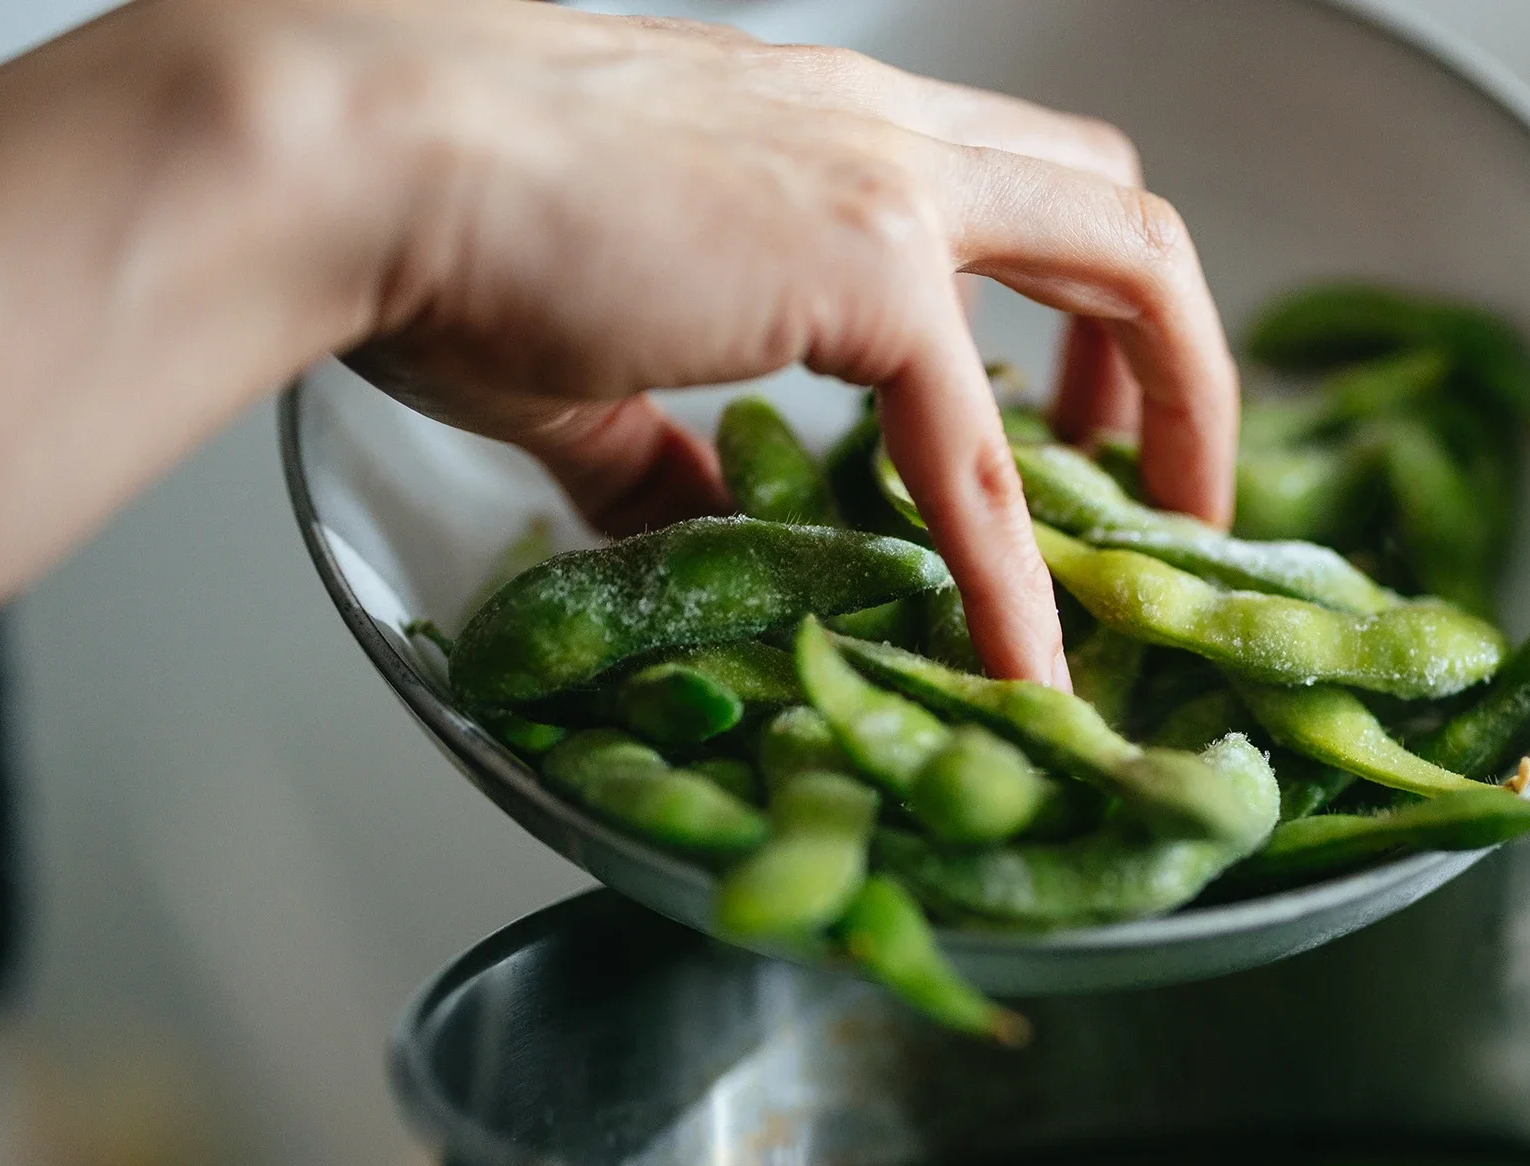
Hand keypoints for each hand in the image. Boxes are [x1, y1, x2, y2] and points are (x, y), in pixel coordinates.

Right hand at [335, 3, 1238, 685]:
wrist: (355, 157)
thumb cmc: (434, 227)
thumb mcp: (587, 354)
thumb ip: (663, 448)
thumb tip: (694, 529)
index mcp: (831, 134)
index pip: (1018, 189)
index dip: (1077, 307)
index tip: (1081, 420)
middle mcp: (886, 135)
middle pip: (1117, 206)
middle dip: (1170, 348)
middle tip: (1162, 481)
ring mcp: (891, 188)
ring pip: (1127, 263)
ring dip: (1175, 409)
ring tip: (1165, 547)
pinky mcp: (863, 270)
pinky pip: (978, 449)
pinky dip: (1016, 570)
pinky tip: (1025, 666)